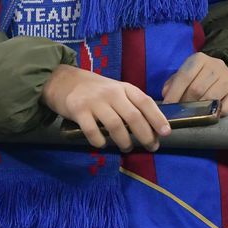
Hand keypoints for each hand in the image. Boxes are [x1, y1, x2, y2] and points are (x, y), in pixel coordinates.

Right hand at [42, 64, 169, 151]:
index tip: (166, 133)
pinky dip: (100, 142)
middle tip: (150, 147)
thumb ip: (130, 105)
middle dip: (145, 136)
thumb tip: (151, 129)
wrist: (62, 80)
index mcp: (123, 87)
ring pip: (115, 126)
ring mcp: (94, 101)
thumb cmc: (94, 89)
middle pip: (133, 117)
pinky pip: (93, 131)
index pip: (145, 102)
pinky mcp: (78, 110)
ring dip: (124, 142)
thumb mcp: (115, 90)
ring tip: (126, 147)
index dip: (157, 118)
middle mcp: (111, 93)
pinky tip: (102, 144)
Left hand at [162, 52, 227, 115]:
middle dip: (185, 103)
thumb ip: (173, 83)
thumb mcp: (186, 74)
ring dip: (198, 109)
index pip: (184, 76)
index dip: (174, 93)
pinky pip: (224, 108)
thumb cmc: (200, 77)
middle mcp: (216, 65)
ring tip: (192, 114)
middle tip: (180, 112)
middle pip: (196, 88)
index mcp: (199, 58)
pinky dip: (214, 114)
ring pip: (209, 98)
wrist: (226, 76)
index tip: (167, 106)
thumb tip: (166, 95)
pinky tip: (209, 114)